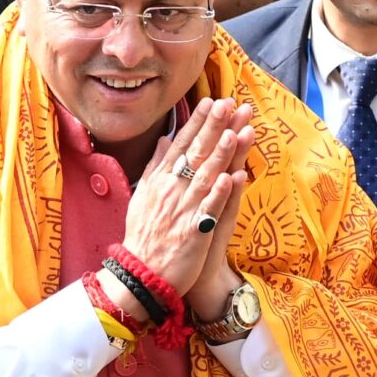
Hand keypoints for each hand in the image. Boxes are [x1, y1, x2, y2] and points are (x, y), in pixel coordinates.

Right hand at [121, 99, 254, 297]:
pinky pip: (209, 210)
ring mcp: (183, 211)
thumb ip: (155, 167)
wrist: (142, 274)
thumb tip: (166, 141)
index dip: (197, 123)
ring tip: (234, 132)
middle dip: (213, 128)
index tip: (211, 101)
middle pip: (195, 154)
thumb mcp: (143, 196)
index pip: (181, 145)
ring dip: (220, 154)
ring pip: (205, 177)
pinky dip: (220, 193)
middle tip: (229, 104)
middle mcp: (171, 192)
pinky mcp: (194, 232)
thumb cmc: (144, 236)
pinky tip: (234, 177)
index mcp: (160, 182)